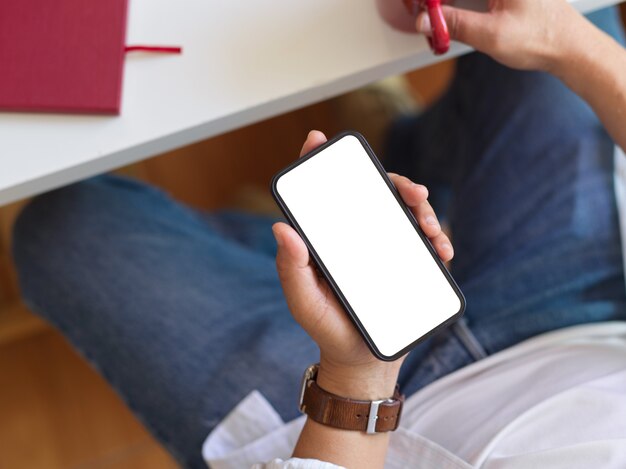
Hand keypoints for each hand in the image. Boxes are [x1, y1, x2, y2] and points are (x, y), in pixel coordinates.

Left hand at [272, 130, 453, 399]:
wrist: (361, 359)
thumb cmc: (327, 326)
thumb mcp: (304, 301)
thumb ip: (292, 268)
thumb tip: (281, 228)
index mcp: (329, 238)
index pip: (325, 194)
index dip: (319, 162)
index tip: (318, 139)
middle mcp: (358, 235)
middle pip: (374, 195)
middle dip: (395, 183)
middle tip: (411, 192)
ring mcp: (385, 247)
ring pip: (404, 213)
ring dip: (421, 209)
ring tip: (429, 224)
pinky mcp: (408, 263)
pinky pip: (425, 243)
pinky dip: (436, 239)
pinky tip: (441, 247)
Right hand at [417, 0, 587, 71]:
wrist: (569, 47)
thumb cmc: (542, 38)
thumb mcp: (491, 35)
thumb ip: (455, 25)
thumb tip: (425, 21)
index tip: (420, 7)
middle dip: (438, 3)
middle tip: (424, 16)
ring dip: (446, 4)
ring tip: (433, 18)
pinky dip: (458, 5)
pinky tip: (448, 17)